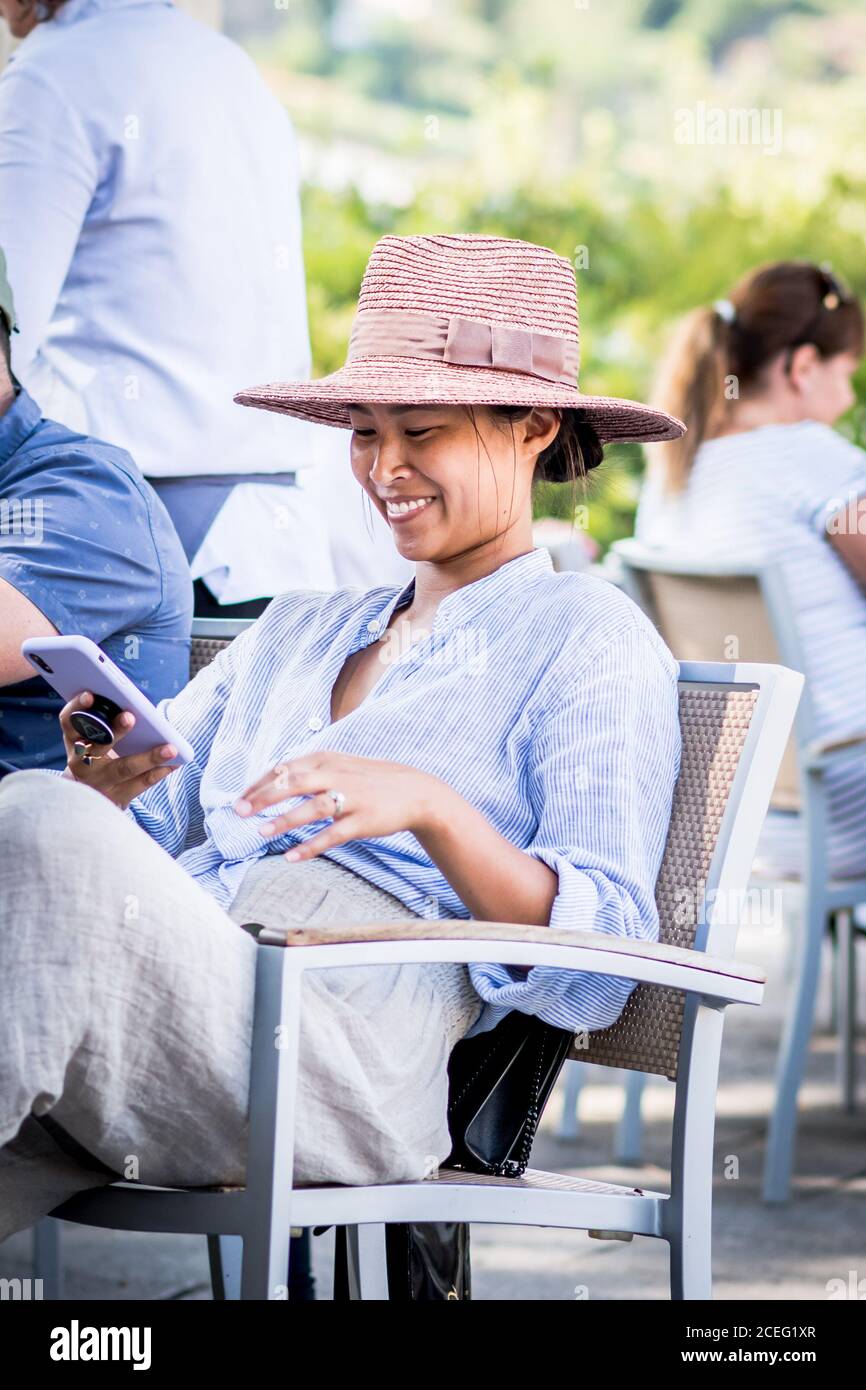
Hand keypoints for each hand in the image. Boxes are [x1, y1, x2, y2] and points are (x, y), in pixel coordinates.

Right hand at [59, 690, 178, 809]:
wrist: (88, 797)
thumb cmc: (96, 755)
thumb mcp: (90, 739)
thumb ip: (103, 722)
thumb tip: (131, 701)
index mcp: (73, 741)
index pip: (69, 722)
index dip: (77, 707)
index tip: (90, 694)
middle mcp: (82, 763)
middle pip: (97, 747)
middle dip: (114, 731)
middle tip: (130, 717)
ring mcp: (99, 783)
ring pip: (123, 768)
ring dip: (148, 757)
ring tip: (171, 748)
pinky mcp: (117, 797)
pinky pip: (141, 784)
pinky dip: (159, 772)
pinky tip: (175, 763)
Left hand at [233, 751, 449, 860]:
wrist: (416, 792)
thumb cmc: (371, 780)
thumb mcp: (340, 765)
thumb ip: (309, 771)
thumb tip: (272, 779)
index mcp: (327, 760)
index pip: (285, 769)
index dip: (259, 784)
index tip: (240, 800)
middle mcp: (337, 775)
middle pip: (294, 783)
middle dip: (264, 797)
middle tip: (240, 812)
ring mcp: (352, 798)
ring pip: (313, 808)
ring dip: (285, 820)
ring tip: (261, 834)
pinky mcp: (363, 820)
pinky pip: (333, 835)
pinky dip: (311, 846)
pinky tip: (292, 857)